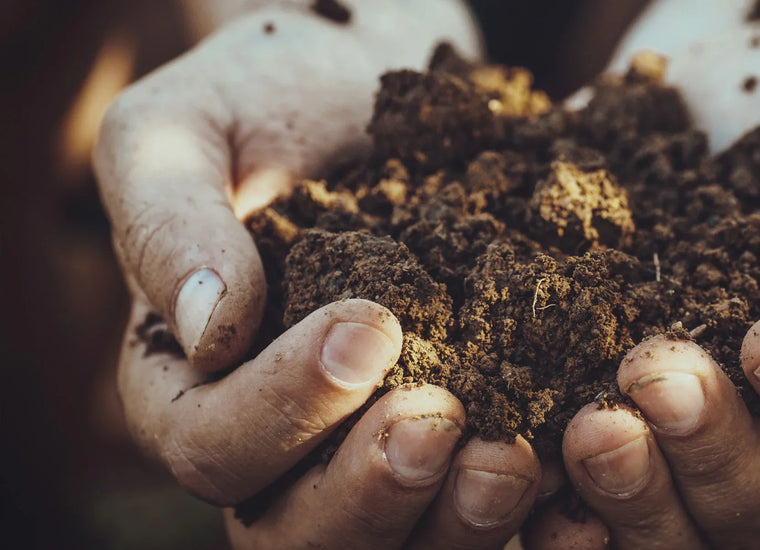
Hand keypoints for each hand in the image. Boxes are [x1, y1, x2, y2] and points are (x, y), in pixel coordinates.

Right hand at [96, 3, 540, 547]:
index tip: (368, 327)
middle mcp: (278, 444)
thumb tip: (207, 328)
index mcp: (191, 388)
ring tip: (512, 457)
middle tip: (439, 421)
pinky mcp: (458, 439)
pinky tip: (569, 469)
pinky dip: (529, 506)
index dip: (285, 408)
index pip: (215, 446)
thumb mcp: (184, 129)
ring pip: (398, 541)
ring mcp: (369, 451)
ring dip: (457, 519)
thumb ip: (171, 222)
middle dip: (372, 491)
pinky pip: (480, 506)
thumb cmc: (266, 98)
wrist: (372, 89)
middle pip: (299, 531)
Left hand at [532, 32, 759, 548]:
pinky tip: (526, 470)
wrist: (728, 94)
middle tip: (659, 375)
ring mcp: (689, 459)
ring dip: (633, 490)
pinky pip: (583, 507)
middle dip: (712, 449)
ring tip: (593, 426)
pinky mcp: (602, 433)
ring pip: (676, 528)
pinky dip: (557, 507)